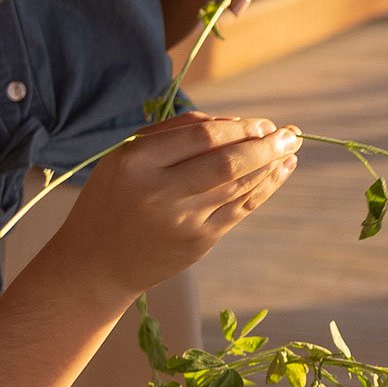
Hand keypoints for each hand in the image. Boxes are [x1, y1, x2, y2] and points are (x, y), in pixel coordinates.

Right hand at [43, 112, 295, 300]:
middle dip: (265, 145)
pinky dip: (265, 188)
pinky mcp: (198, 242)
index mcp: (136, 162)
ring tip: (291, 148)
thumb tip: (233, 122)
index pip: (201, 137)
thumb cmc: (113, 199)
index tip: (262, 122)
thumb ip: (173, 132)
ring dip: (272, 165)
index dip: (239, 127)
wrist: (96, 264)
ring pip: (238, 186)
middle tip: (290, 133)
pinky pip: (240, 209)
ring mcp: (182, 221)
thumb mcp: (125, 157)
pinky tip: (281, 172)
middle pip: (226, 162)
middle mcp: (159, 192)